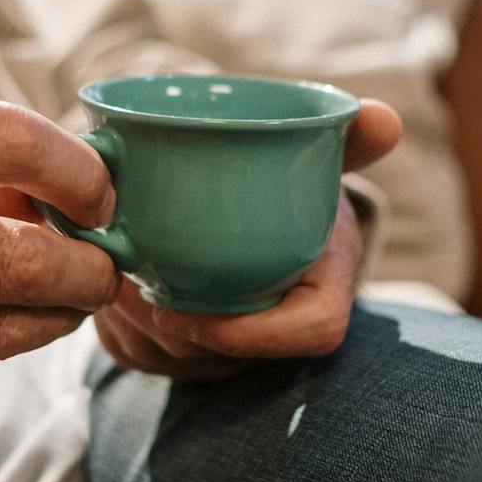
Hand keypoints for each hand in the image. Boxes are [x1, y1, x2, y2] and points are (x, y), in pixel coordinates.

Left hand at [93, 98, 401, 381]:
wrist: (259, 203)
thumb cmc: (287, 179)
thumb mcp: (318, 157)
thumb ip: (346, 138)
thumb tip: (385, 117)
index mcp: (327, 286)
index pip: (315, 331)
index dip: (252, 334)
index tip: (187, 308)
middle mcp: (282, 328)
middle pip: (227, 357)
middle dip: (166, 330)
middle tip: (118, 282)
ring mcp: (234, 349)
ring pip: (180, 363)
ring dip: (134, 329)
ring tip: (101, 279)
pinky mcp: (189, 354)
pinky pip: (152, 360)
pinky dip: (119, 334)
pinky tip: (96, 296)